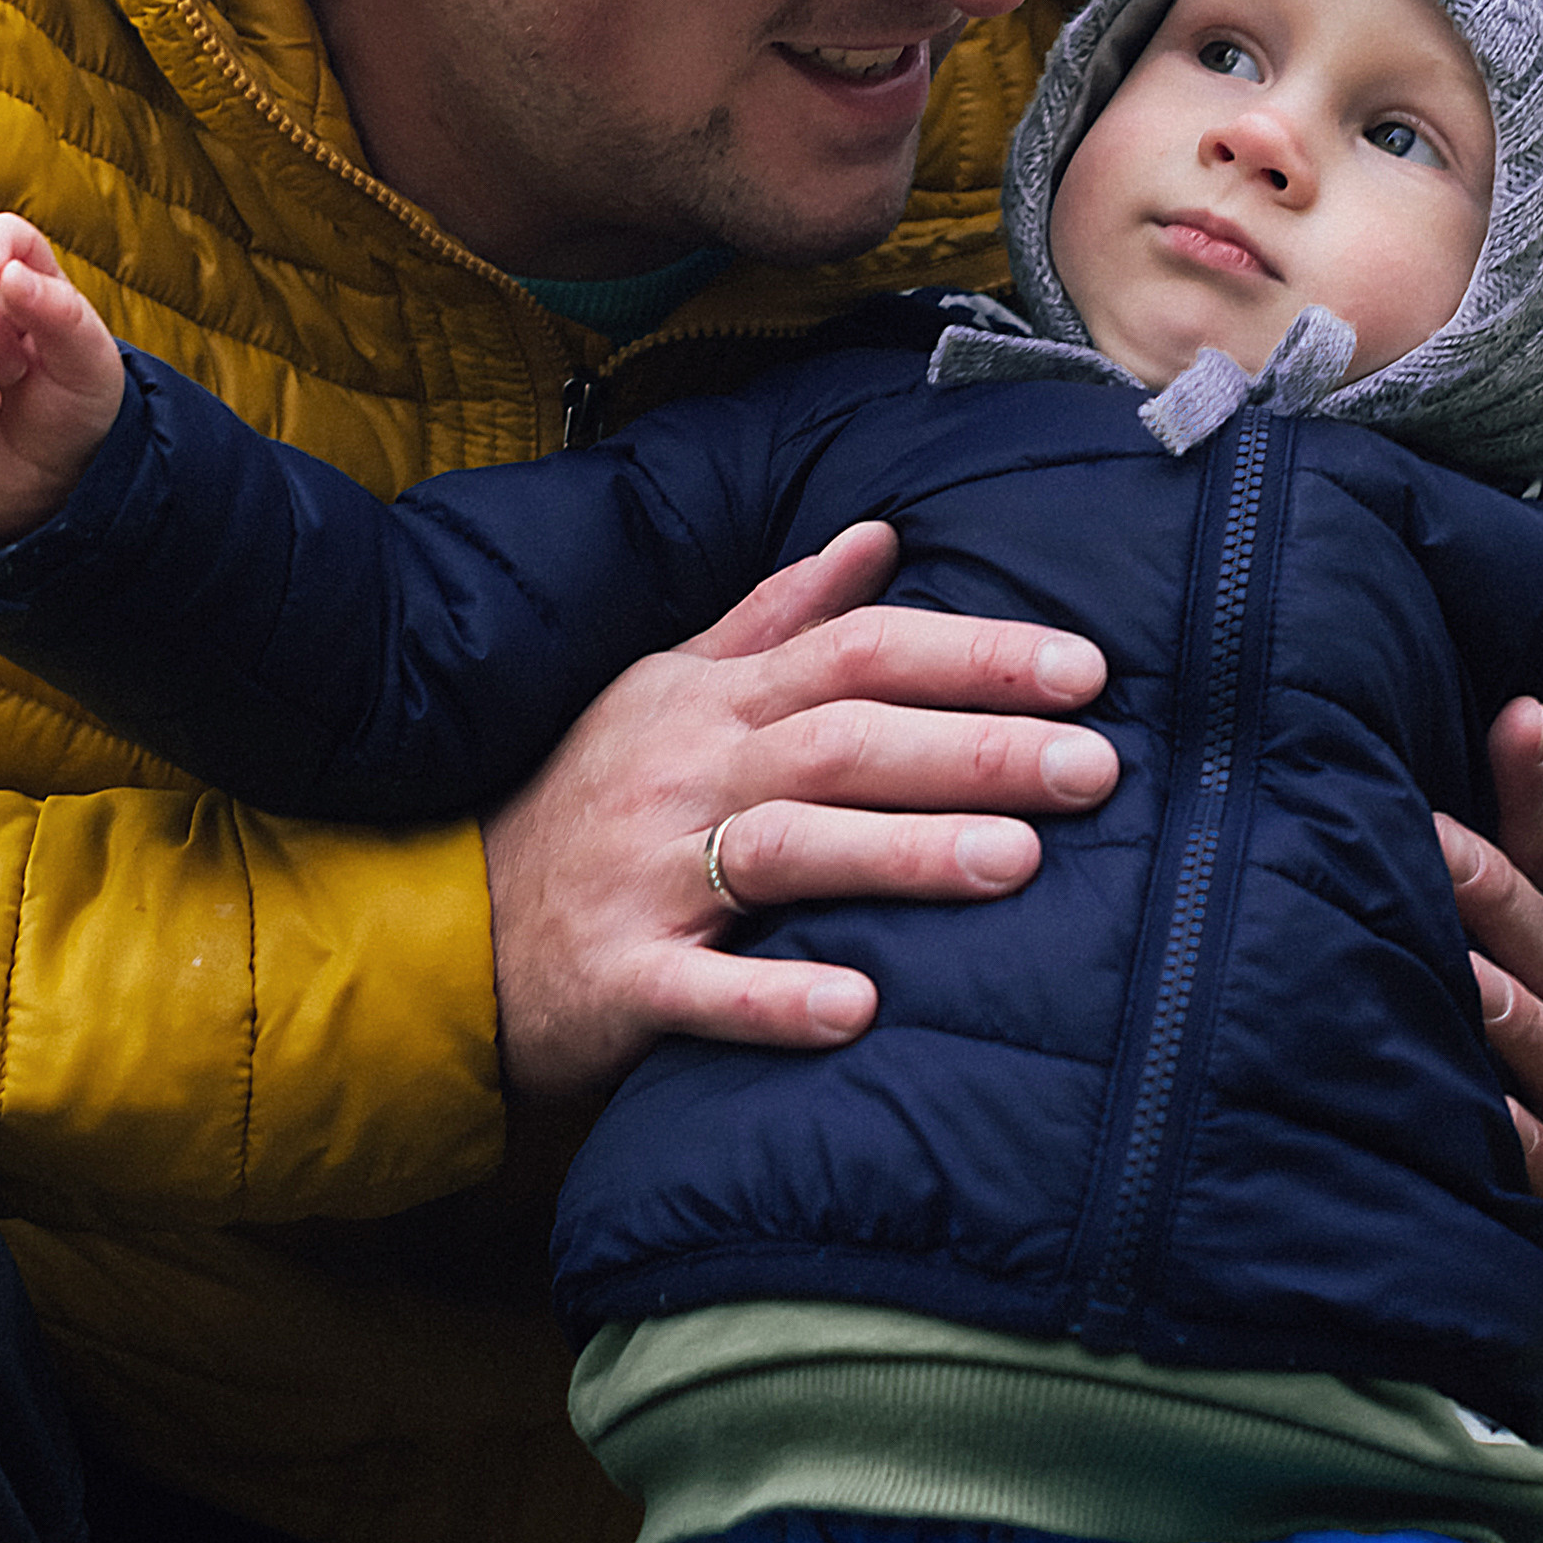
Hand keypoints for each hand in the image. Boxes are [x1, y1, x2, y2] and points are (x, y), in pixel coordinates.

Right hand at [484, 520, 1118, 1095]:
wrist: (446, 927)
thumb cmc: (586, 801)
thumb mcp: (669, 688)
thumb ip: (777, 617)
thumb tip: (878, 536)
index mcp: (715, 702)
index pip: (860, 653)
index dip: (974, 654)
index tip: (1087, 670)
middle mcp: (689, 774)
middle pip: (844, 741)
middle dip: (974, 748)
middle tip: (1096, 766)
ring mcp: (650, 875)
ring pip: (787, 848)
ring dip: (902, 852)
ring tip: (1017, 862)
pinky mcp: (621, 978)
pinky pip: (702, 989)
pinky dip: (777, 997)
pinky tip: (862, 1006)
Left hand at [1434, 696, 1542, 1223]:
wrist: (1403, 1183)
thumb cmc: (1406, 1033)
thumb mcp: (1411, 927)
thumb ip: (1442, 839)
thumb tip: (1496, 709)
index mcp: (1535, 955)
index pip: (1541, 863)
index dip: (1526, 791)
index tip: (1514, 719)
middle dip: (1494, 895)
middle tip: (1433, 844)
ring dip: (1516, 1012)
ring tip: (1462, 979)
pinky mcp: (1540, 1186)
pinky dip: (1516, 1135)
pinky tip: (1478, 1110)